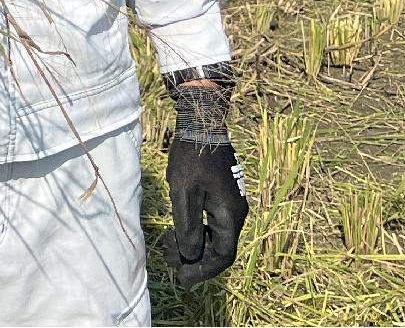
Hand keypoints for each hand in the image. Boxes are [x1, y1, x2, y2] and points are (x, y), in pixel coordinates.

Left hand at [164, 73, 247, 284]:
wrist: (201, 125)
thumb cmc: (191, 158)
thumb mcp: (183, 194)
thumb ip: (186, 227)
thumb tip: (190, 256)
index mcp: (230, 216)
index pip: (222, 256)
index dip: (201, 271)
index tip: (181, 279)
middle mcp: (237, 213)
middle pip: (219, 249)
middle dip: (194, 259)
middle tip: (169, 260)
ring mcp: (232, 204)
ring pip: (215, 237)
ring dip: (193, 245)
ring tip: (168, 242)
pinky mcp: (223, 196)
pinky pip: (213, 224)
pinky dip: (196, 231)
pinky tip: (177, 227)